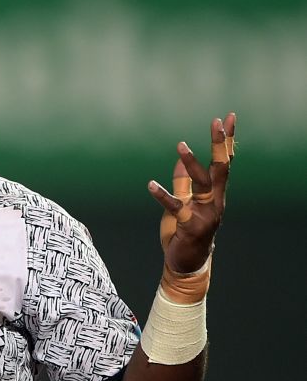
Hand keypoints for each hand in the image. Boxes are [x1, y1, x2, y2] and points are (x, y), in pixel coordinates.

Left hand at [148, 113, 236, 272]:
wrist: (186, 263)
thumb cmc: (185, 232)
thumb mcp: (184, 204)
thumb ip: (183, 184)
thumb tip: (180, 163)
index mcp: (215, 194)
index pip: (224, 162)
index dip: (227, 140)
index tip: (229, 117)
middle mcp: (215, 201)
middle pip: (221, 168)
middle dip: (220, 144)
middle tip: (217, 122)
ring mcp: (205, 213)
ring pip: (202, 184)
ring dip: (192, 163)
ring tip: (181, 145)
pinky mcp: (189, 225)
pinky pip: (175, 207)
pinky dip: (163, 195)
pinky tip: (150, 184)